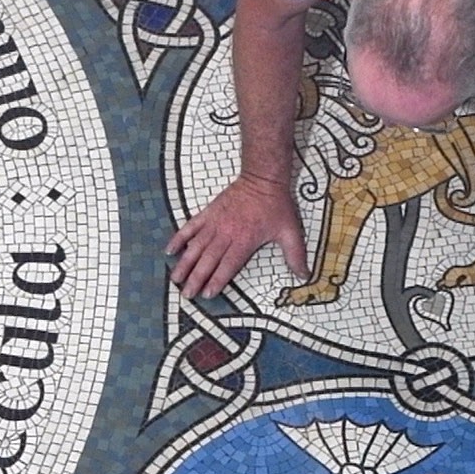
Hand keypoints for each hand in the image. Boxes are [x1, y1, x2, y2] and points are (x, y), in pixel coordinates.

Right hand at [168, 172, 304, 299]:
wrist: (262, 179)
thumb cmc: (277, 206)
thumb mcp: (291, 232)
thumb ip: (296, 256)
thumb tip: (304, 276)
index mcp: (244, 242)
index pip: (227, 266)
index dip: (216, 280)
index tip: (207, 294)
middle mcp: (226, 235)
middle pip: (207, 261)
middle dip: (196, 279)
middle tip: (186, 294)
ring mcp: (214, 223)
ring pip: (196, 247)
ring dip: (184, 264)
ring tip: (175, 278)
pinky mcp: (208, 213)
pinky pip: (190, 228)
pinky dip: (179, 239)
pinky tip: (170, 251)